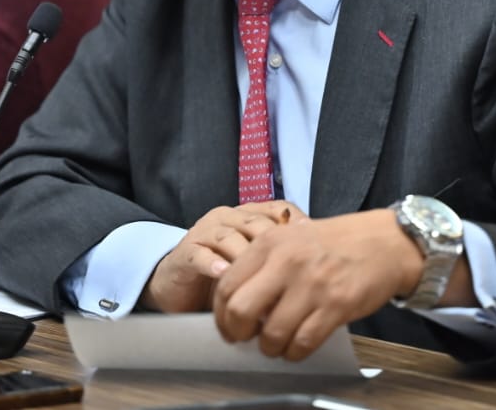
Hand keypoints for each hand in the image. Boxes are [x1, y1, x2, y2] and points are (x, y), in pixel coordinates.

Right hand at [141, 201, 304, 313]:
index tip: (313, 241)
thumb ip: (279, 258)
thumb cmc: (224, 273)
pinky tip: (224, 274)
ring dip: (245, 257)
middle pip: (255, 223)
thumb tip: (317, 265)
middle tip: (292, 264)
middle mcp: (227, 218)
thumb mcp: (256, 264)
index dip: (295, 223)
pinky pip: (200, 255)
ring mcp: (204, 232)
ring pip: (228, 238)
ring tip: (262, 276)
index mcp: (247, 215)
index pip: (276, 209)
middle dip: (274, 243)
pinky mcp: (185, 252)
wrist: (178, 285)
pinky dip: (213, 264)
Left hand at [212, 208, 468, 360]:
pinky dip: (295, 352)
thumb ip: (262, 264)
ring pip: (272, 333)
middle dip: (238, 333)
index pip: (227, 285)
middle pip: (241, 310)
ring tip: (276, 345)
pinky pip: (303, 342)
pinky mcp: (336, 305)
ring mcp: (312, 285)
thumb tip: (236, 303)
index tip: (228, 326)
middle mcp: (286, 262)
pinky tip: (297, 347)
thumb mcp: (290, 237)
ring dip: (270, 348)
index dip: (221, 314)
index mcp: (269, 243)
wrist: (383, 242)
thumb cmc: (333, 242)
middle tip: (245, 339)